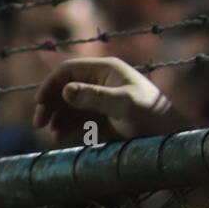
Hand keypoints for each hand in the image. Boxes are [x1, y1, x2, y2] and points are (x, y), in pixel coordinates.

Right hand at [33, 57, 187, 142]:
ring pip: (68, 105)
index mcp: (106, 69)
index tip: (40, 104)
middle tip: (39, 123)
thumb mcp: (123, 104)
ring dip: (57, 118)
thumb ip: (95, 97)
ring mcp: (101, 99)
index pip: (69, 70)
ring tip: (53, 135)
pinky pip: (77, 119)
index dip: (51, 84)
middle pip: (65, 87)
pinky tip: (60, 138)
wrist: (168, 136)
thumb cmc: (150, 115)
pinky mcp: (102, 117)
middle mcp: (101, 81)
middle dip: (50, 104)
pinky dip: (66, 127)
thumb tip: (66, 90)